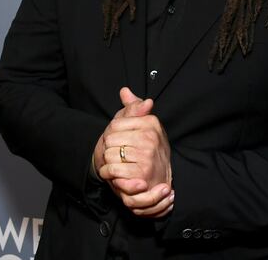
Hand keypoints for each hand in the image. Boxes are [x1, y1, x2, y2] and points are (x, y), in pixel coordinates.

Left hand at [94, 87, 173, 216]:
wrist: (159, 175)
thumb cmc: (146, 147)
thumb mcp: (142, 124)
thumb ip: (132, 107)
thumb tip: (124, 91)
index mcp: (150, 122)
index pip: (115, 124)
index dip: (112, 133)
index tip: (119, 139)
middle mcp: (150, 137)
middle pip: (110, 139)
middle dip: (109, 147)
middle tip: (118, 152)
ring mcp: (147, 156)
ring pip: (110, 155)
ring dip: (108, 161)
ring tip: (117, 162)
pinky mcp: (142, 174)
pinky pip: (113, 170)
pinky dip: (108, 173)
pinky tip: (114, 173)